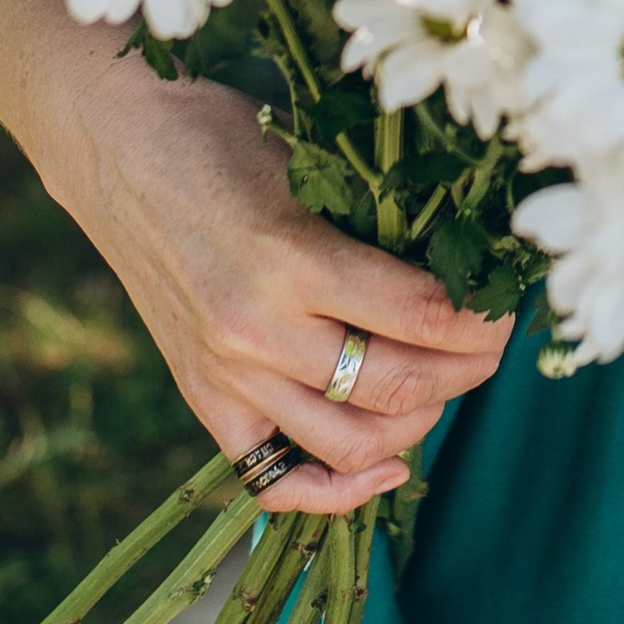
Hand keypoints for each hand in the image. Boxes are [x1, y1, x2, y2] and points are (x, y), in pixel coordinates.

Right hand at [39, 58, 511, 515]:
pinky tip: (386, 465)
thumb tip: (469, 264)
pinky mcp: (202, 398)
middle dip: (467, 370)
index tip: (508, 305)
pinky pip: (275, 481)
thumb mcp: (311, 160)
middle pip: (399, 387)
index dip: (485, 321)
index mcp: (294, 259)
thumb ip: (378, 224)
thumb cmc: (220, 133)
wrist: (115, 144)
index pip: (426, 318)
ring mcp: (227, 375)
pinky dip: (338, 490)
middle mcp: (259, 332)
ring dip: (418, 422)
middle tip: (491, 346)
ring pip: (352, 443)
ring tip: (441, 385)